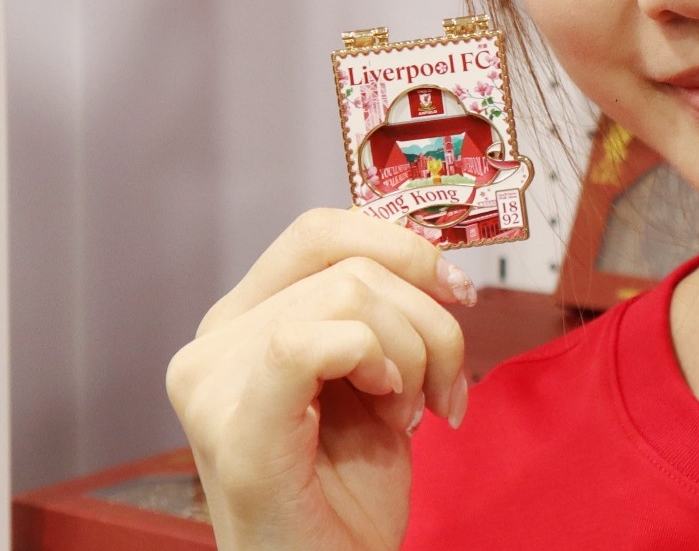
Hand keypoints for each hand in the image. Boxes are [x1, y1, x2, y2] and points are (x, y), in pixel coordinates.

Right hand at [166, 208, 475, 550]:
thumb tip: (431, 252)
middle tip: (442, 382)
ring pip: (349, 294)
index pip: (320, 231)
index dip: (402, 245)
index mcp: (240, 323)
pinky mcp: (237, 430)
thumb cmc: (347, 493)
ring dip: (416, 352)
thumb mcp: (372, 377)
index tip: (459, 291)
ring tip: (409, 414)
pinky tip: (388, 411)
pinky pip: (312, 342)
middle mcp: (212, 345)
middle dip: (425, 314)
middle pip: (347, 262)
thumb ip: (378, 310)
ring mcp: (214, 387)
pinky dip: (375, 360)